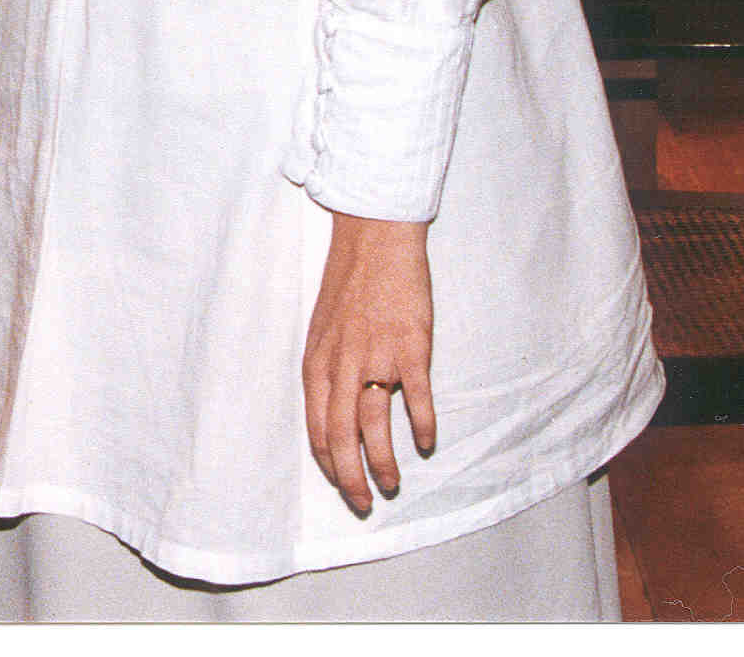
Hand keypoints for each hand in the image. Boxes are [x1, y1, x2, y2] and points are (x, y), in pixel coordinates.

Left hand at [301, 212, 437, 515]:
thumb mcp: (323, 330)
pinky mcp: (410, 346)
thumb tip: (333, 412)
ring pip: (375, 426)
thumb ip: (327, 371)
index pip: (316, 428)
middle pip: (341, 437)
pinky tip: (427, 443)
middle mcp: (341, 365)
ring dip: (383, 462)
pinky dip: (422, 425)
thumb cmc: (349, 285)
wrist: (374, 239)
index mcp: (317, 363)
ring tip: (391, 485)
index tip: (341, 486)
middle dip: (351, 478)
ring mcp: (376, 356)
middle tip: (364, 504)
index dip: (328, 464)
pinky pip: (416, 397)